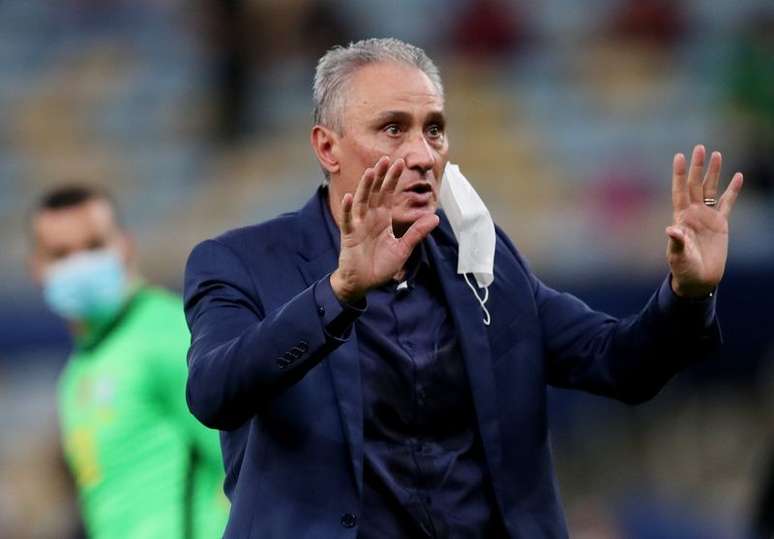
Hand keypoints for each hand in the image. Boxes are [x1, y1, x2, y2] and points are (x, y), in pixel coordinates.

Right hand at [331, 157, 439, 302]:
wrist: (364, 282)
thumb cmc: (381, 265)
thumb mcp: (404, 248)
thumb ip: (417, 232)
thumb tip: (435, 217)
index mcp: (383, 219)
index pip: (388, 194)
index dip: (393, 179)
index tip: (400, 163)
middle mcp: (370, 218)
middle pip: (374, 193)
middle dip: (380, 176)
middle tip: (385, 158)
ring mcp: (359, 225)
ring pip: (361, 201)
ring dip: (365, 187)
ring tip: (370, 172)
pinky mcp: (349, 235)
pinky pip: (347, 220)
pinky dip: (347, 209)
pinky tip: (348, 197)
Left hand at [666, 145, 742, 297]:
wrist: (699, 278)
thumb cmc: (683, 268)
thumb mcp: (677, 256)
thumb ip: (676, 242)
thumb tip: (670, 230)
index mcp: (680, 218)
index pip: (679, 191)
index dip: (680, 174)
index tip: (679, 156)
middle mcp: (693, 213)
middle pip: (695, 185)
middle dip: (698, 167)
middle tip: (700, 147)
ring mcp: (707, 217)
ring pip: (711, 189)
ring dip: (714, 173)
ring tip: (717, 154)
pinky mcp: (721, 223)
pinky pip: (727, 203)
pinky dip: (733, 190)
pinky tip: (738, 176)